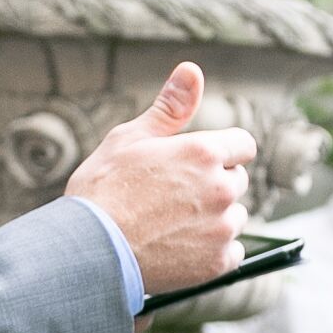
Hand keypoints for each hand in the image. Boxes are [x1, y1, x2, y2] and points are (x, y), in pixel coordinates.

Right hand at [65, 62, 255, 294]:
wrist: (89, 250)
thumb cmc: (103, 190)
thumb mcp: (131, 137)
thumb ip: (170, 107)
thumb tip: (192, 70)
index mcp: (204, 152)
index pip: (243, 145)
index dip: (223, 152)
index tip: (200, 164)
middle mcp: (221, 188)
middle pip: (238, 181)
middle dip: (214, 184)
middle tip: (174, 196)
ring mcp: (222, 227)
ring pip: (235, 217)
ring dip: (215, 219)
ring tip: (173, 224)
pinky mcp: (217, 262)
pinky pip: (232, 252)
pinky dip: (213, 251)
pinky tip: (181, 247)